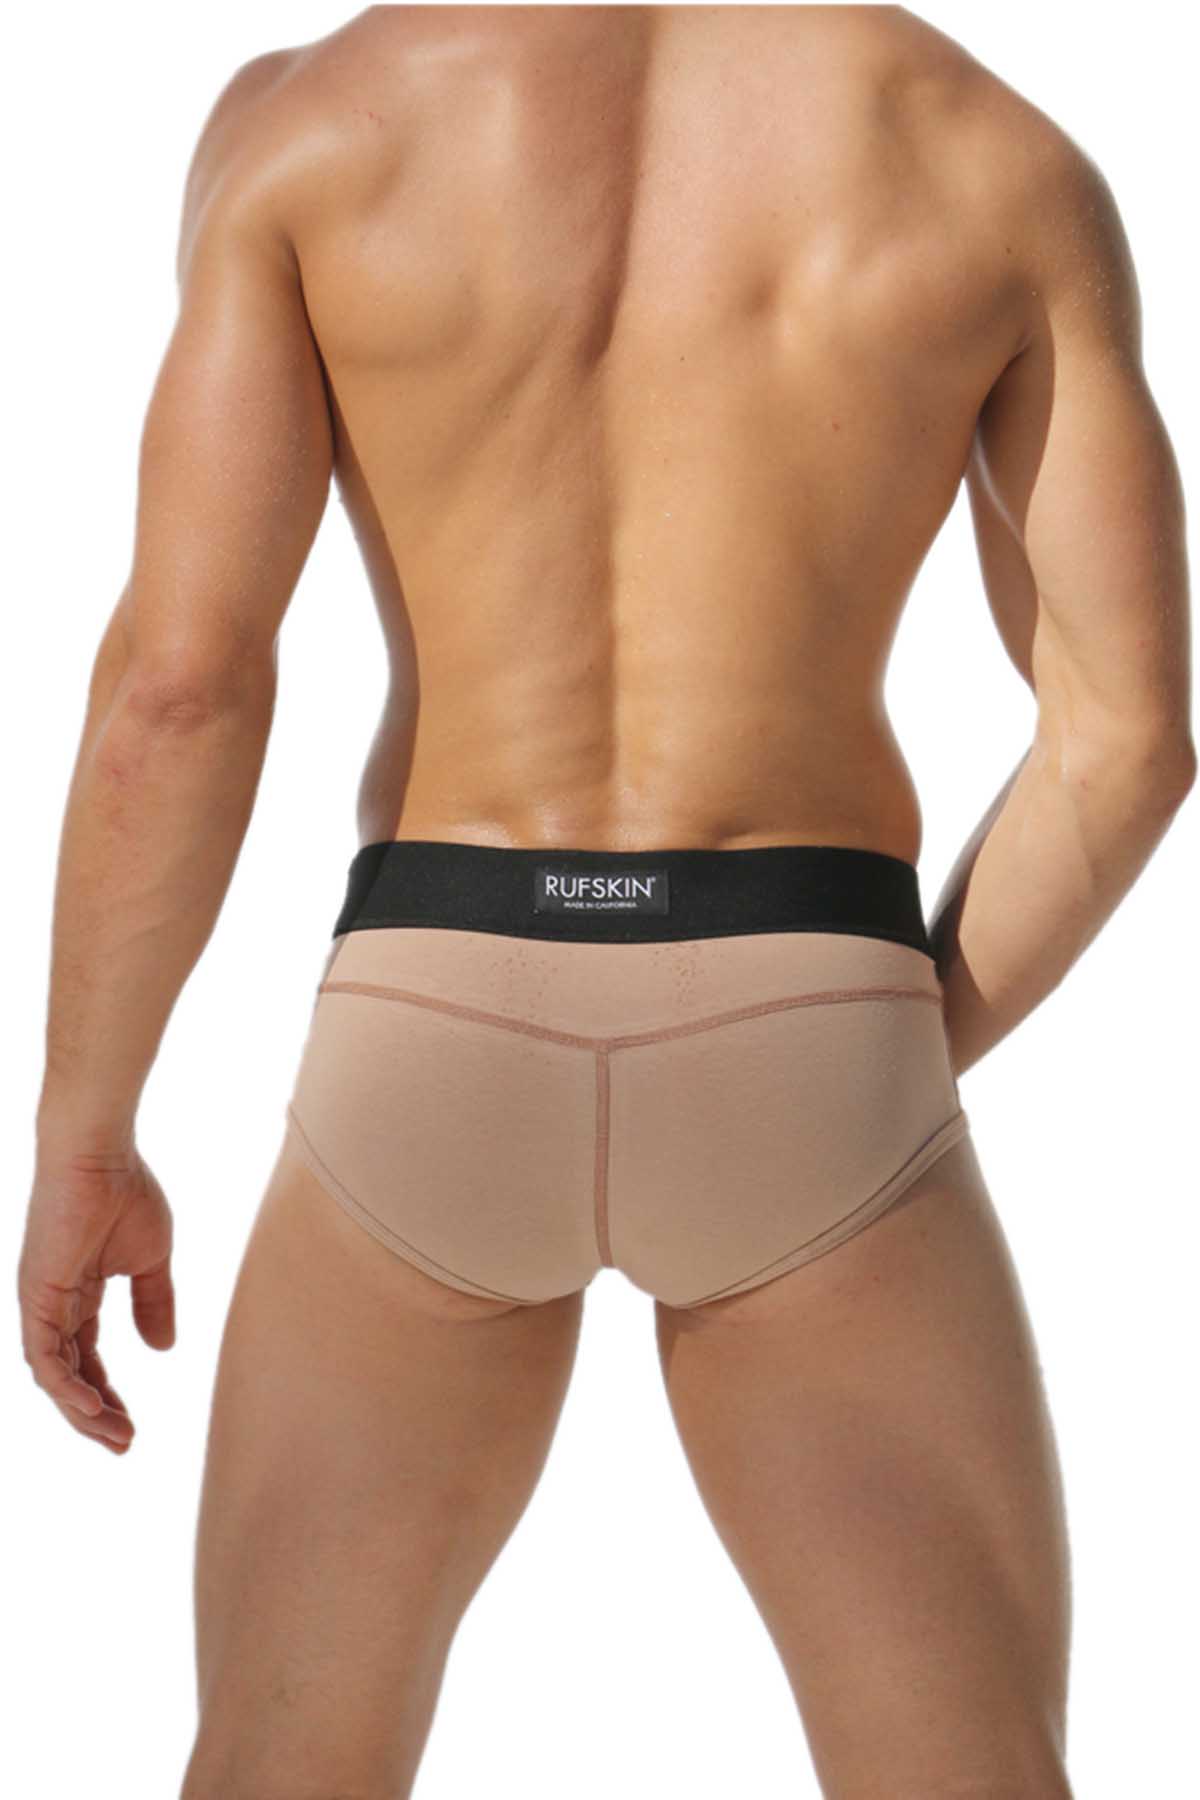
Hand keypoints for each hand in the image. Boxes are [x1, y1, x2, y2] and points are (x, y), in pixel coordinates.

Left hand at [18, 1144, 175, 1453]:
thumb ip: (153, 1303)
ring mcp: (40, 1302)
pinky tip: (92, 1408)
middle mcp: (52, 1305)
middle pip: (68, 1376)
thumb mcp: (151, 1259)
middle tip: (123, 1445)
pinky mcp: (35, 1296)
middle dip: (94, 1414)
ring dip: (83, 1411)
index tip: (132, 1425)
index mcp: (77, 1294)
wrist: (100, 1153)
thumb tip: (162, 1349)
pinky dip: (66, 1386)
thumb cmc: (126, 1191)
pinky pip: (44, 1356)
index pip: (85, 1358)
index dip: (107, 1394)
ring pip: (53, 1375)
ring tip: (116, 1436)